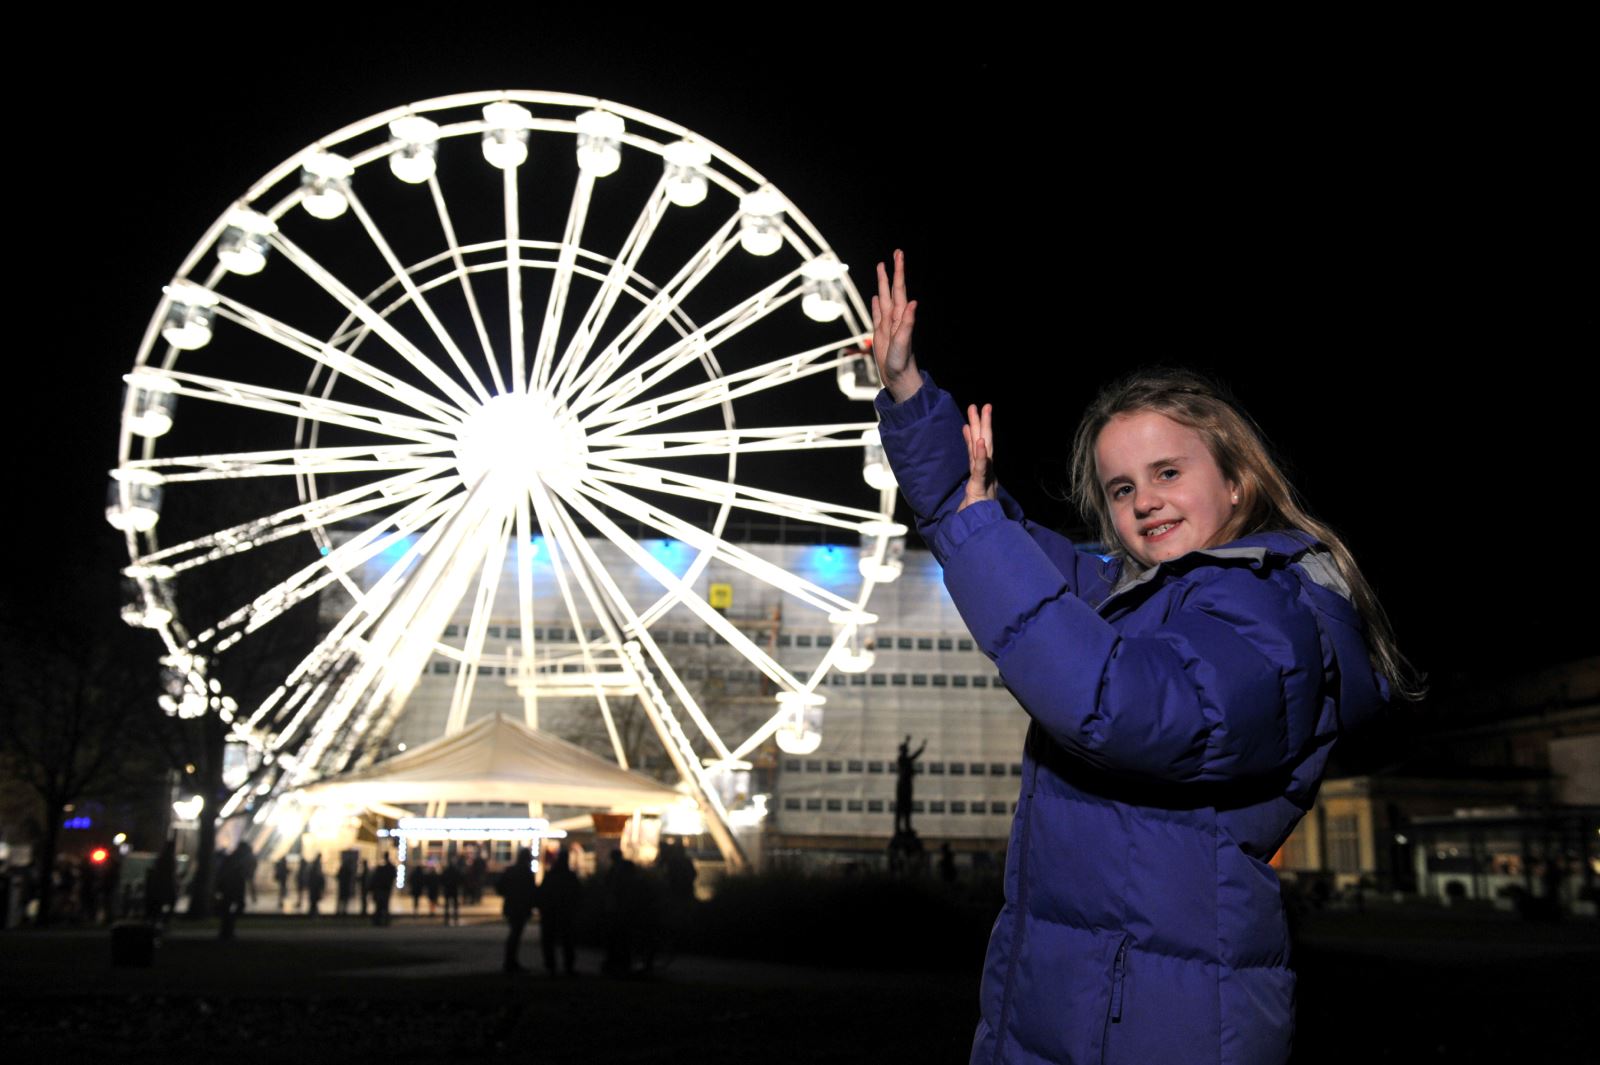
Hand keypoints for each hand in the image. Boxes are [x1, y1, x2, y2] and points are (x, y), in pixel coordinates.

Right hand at [872, 249, 920, 402]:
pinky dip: (876, 304)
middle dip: (892, 272)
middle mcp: (895, 317)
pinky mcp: (880, 334)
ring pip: (884, 298)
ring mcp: (887, 325)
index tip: (898, 256)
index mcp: (901, 317)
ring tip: (881, 269)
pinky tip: (876, 297)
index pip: (899, 289)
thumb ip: (908, 322)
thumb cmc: (902, 362)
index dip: (898, 272)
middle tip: (895, 254)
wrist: (898, 377)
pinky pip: (878, 314)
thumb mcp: (904, 342)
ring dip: (883, 284)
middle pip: (892, 289)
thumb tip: (913, 302)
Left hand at [959, 403, 996, 510]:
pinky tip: (980, 440)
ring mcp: (985, 480)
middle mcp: (986, 475)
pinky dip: (981, 455)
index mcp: (983, 477)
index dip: (973, 436)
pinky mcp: (981, 488)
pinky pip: (980, 469)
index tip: (969, 420)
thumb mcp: (971, 499)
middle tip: (980, 406)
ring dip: (982, 429)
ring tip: (980, 411)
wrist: (981, 534)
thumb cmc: (977, 519)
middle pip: (984, 444)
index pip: (976, 453)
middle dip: (982, 423)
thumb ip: (970, 486)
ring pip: (985, 449)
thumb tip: (968, 480)